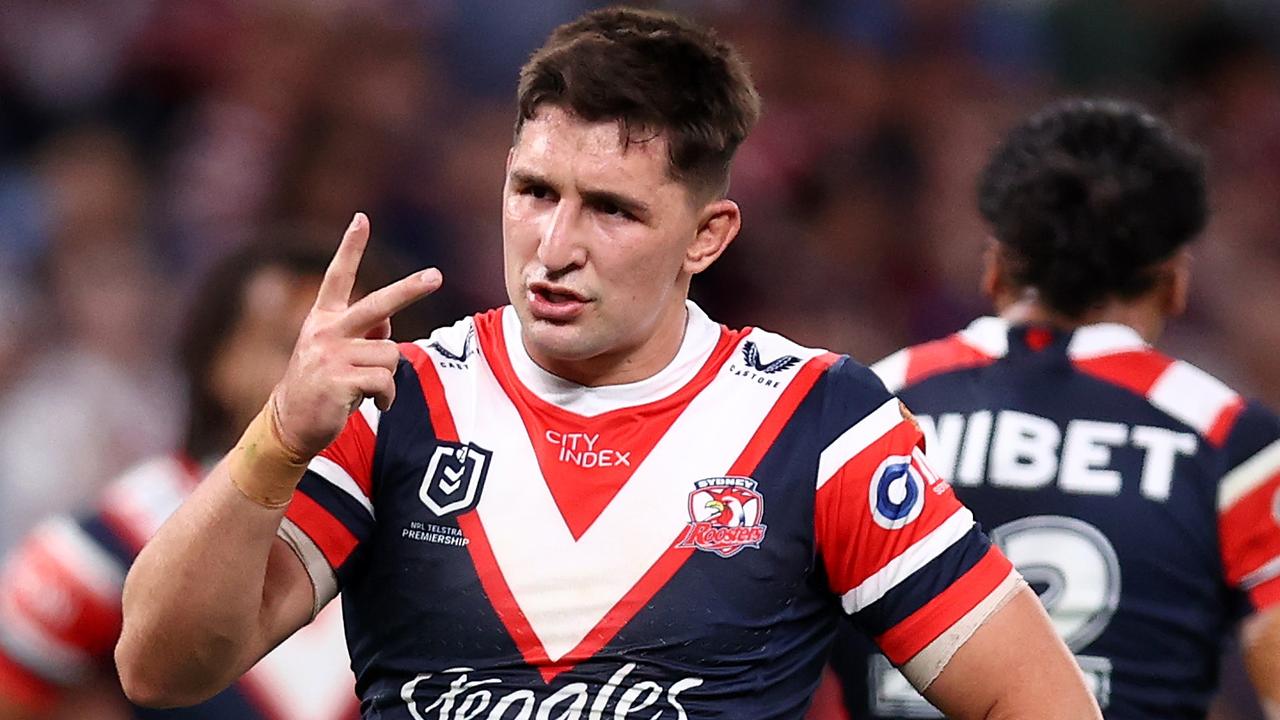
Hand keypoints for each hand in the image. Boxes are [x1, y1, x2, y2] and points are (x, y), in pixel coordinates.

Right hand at [270, 213, 441, 458]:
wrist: (290, 424)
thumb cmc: (321, 387)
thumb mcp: (335, 354)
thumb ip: (361, 335)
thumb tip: (389, 325)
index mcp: (323, 319)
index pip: (337, 277)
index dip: (350, 247)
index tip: (361, 219)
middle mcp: (326, 331)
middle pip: (378, 305)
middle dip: (410, 289)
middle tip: (436, 276)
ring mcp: (331, 355)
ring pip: (391, 355)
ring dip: (390, 378)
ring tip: (371, 391)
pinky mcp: (339, 380)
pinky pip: (386, 381)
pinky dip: (387, 397)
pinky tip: (374, 405)